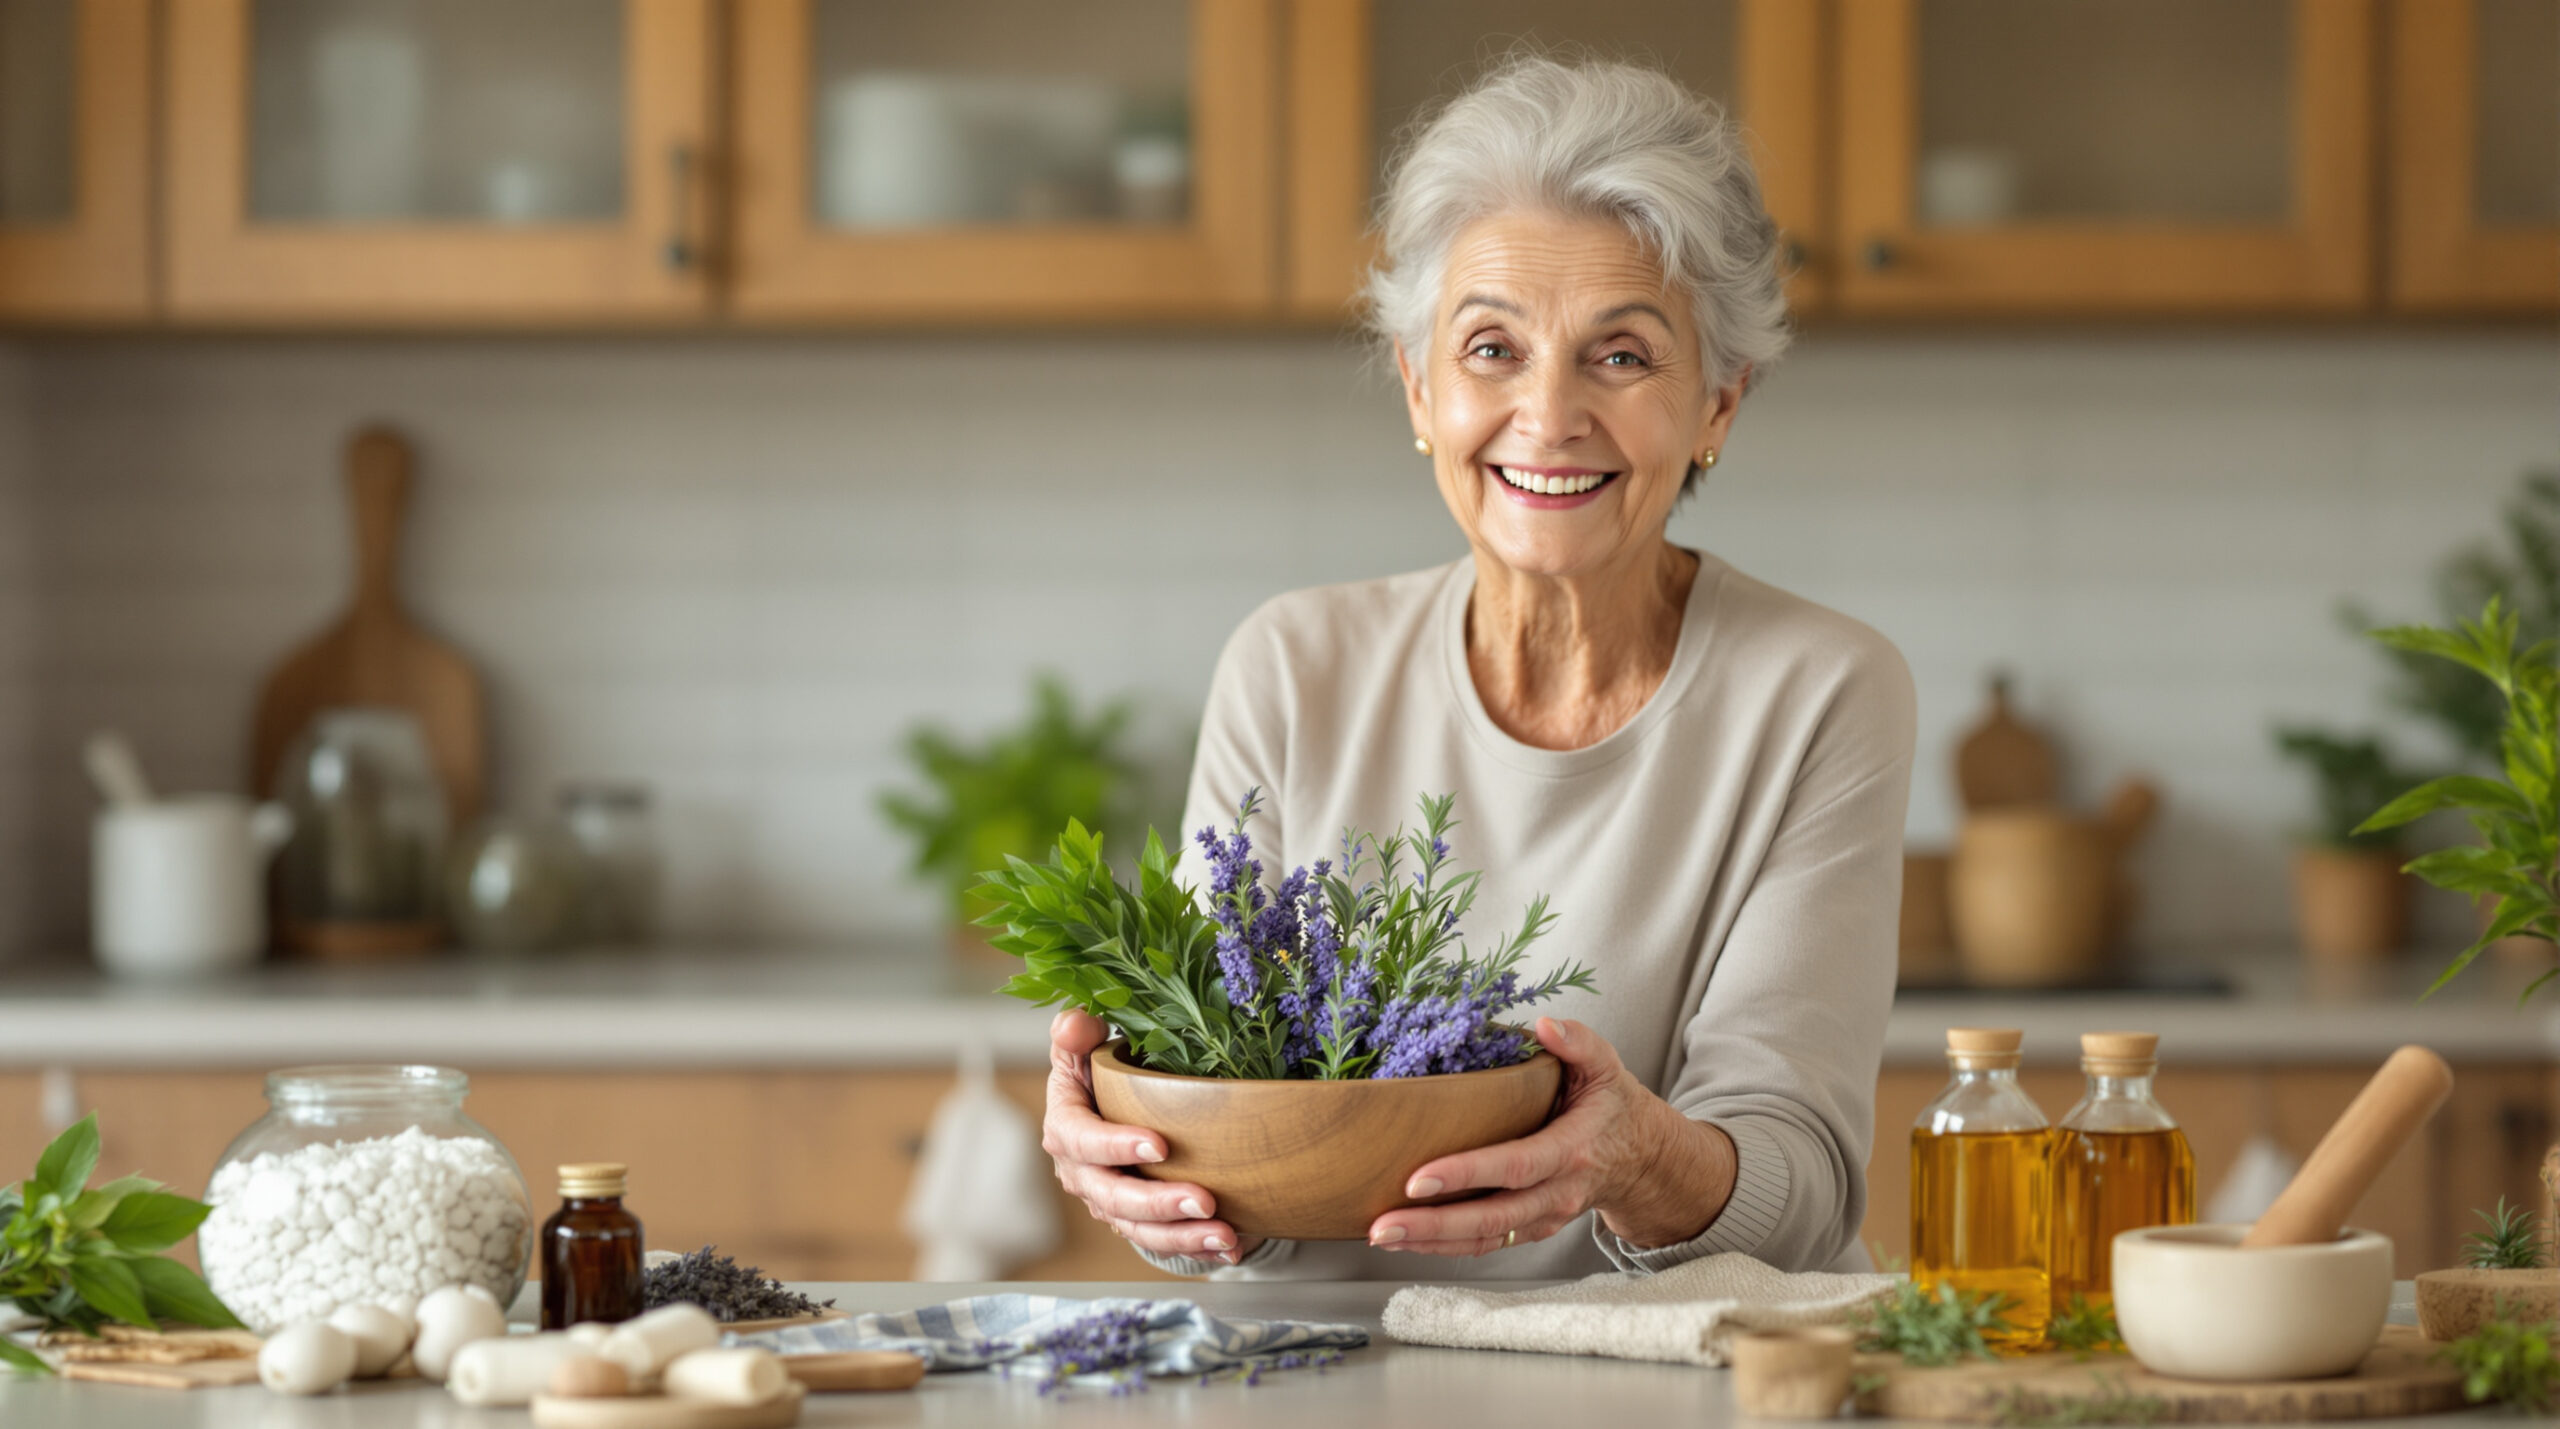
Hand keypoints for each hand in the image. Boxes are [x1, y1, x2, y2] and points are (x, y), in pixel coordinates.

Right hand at [1042, 1009, 1261, 1264]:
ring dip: (1182, 1237)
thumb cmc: (1099, 1072)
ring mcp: (1108, 1203)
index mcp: (1066, 1128)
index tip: (1159, 1144)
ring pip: (1139, 1230)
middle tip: (1205, 1201)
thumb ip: (1076, 1033)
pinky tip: (1232, 1248)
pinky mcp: (1134, 1222)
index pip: (1081, 1140)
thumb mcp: (1085, 1046)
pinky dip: (1196, 1247)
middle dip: (1159, 1204)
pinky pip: (1162, 1242)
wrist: (1111, 1107)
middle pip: (1113, 1197)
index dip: (1115, 1146)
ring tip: (1224, 1235)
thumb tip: (1076, 1023)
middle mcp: (1081, 1173)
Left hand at [1362, 1017, 1734, 1255]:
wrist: (1641, 1158)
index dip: (1468, 1174)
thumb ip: (1579, 1042)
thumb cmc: (1613, 1106)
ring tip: (1380, 1234)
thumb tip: (1544, 1026)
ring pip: (1485, 1240)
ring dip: (1430, 1242)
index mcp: (1572, 1151)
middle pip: (1493, 1218)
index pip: (1516, 1167)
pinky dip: (1444, 1247)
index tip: (1418, 1178)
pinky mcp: (1531, 1228)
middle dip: (1434, 1224)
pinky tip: (1406, 1240)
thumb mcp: (1606, 1066)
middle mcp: (1558, 1193)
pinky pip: (1487, 1244)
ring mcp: (1544, 1217)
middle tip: (1382, 1224)